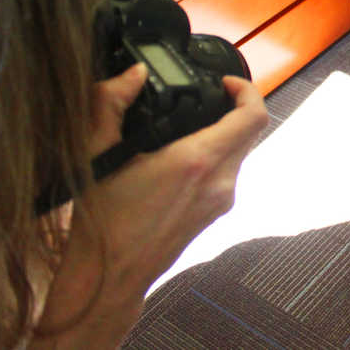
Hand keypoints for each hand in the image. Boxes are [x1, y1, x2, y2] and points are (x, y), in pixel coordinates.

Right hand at [35, 65, 268, 345]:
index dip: (245, 89)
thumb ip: (112, 103)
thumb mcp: (97, 152)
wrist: (110, 276)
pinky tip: (184, 155)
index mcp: (198, 161)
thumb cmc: (104, 222)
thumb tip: (134, 74)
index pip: (252, 115)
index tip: (224, 83)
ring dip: (225, 133)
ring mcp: (222, 200)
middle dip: (235, 108)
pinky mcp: (217, 212)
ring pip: (241, 152)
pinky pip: (229, 172)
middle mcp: (220, 181)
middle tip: (208, 97)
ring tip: (191, 125)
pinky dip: (217, 156)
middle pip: (251, 131)